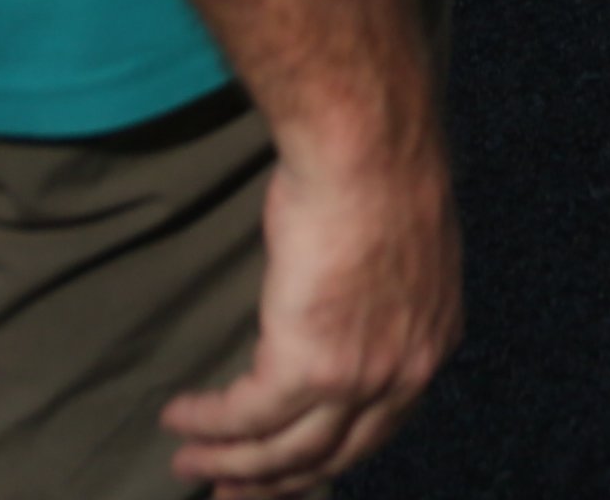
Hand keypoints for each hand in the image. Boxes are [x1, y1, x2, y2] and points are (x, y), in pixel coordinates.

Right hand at [157, 119, 454, 493]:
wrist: (370, 145)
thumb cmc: (376, 171)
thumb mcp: (395, 248)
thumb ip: (377, 297)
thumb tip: (337, 308)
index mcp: (430, 344)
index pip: (376, 427)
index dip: (324, 455)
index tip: (286, 470)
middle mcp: (404, 373)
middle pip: (332, 454)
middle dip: (275, 481)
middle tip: (232, 497)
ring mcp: (358, 376)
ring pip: (285, 450)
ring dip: (231, 465)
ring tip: (190, 464)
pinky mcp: (308, 365)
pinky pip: (246, 415)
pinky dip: (207, 422)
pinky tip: (178, 418)